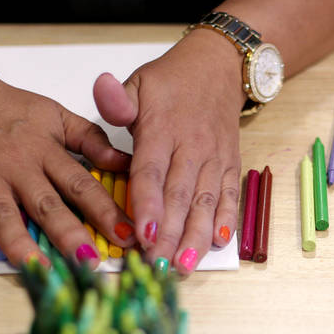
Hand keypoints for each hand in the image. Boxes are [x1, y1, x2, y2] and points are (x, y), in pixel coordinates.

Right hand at [0, 83, 133, 266]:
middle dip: (70, 234)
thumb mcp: (56, 115)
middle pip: (47, 205)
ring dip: (20, 242)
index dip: (106, 211)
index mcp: (47, 151)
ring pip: (4, 213)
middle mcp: (19, 167)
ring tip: (39, 268)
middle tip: (90, 263)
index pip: (81, 185)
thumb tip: (125, 162)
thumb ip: (91, 139)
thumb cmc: (9, 108)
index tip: (127, 235)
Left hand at [93, 29, 243, 273]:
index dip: (148, 206)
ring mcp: (214, 158)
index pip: (152, 172)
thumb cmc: (172, 83)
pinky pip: (229, 195)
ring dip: (196, 236)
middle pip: (179, 196)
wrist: (218, 68)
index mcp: (162, 129)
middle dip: (170, 234)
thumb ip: (118, 98)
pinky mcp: (230, 165)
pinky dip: (226, 219)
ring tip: (185, 265)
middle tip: (158, 265)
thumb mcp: (138, 83)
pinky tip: (218, 242)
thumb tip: (102, 91)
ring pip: (205, 202)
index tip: (143, 235)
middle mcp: (191, 147)